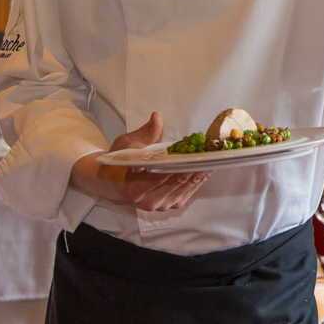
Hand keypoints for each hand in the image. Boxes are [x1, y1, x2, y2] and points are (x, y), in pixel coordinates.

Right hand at [68, 112, 210, 211]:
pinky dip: (197, 181)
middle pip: (177, 182)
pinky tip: (207, 169)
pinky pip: (187, 194)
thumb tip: (157, 117)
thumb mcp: (125, 145)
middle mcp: (147, 201)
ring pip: (185, 189)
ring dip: (200, 173)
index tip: (195, 147)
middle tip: (210, 151)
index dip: (181, 160)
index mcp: (133, 188)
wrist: (110, 184)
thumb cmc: (117, 163)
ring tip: (213, 158)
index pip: (162, 174)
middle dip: (195, 165)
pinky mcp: (168, 206)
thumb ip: (143, 134)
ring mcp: (159, 206)